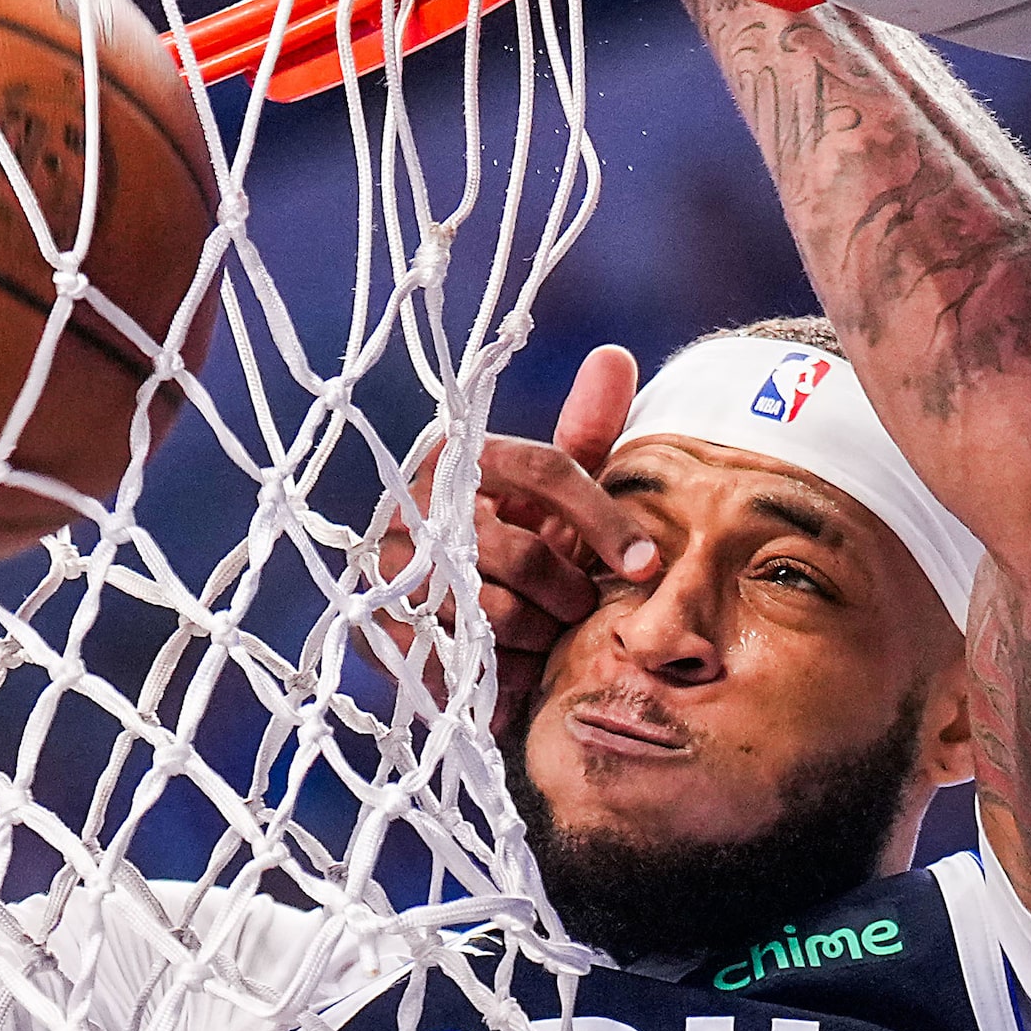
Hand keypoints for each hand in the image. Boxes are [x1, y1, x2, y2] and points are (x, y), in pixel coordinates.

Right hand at [378, 345, 656, 732]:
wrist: (448, 623)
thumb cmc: (517, 542)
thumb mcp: (554, 493)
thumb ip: (586, 432)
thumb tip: (615, 355)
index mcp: (456, 455)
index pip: (544, 469)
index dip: (604, 518)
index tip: (649, 564)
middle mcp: (413, 505)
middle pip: (520, 552)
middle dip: (569, 592)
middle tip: (582, 611)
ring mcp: (389, 569)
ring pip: (495, 613)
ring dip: (541, 637)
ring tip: (549, 638)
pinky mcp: (381, 629)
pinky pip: (468, 662)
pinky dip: (508, 674)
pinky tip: (518, 669)